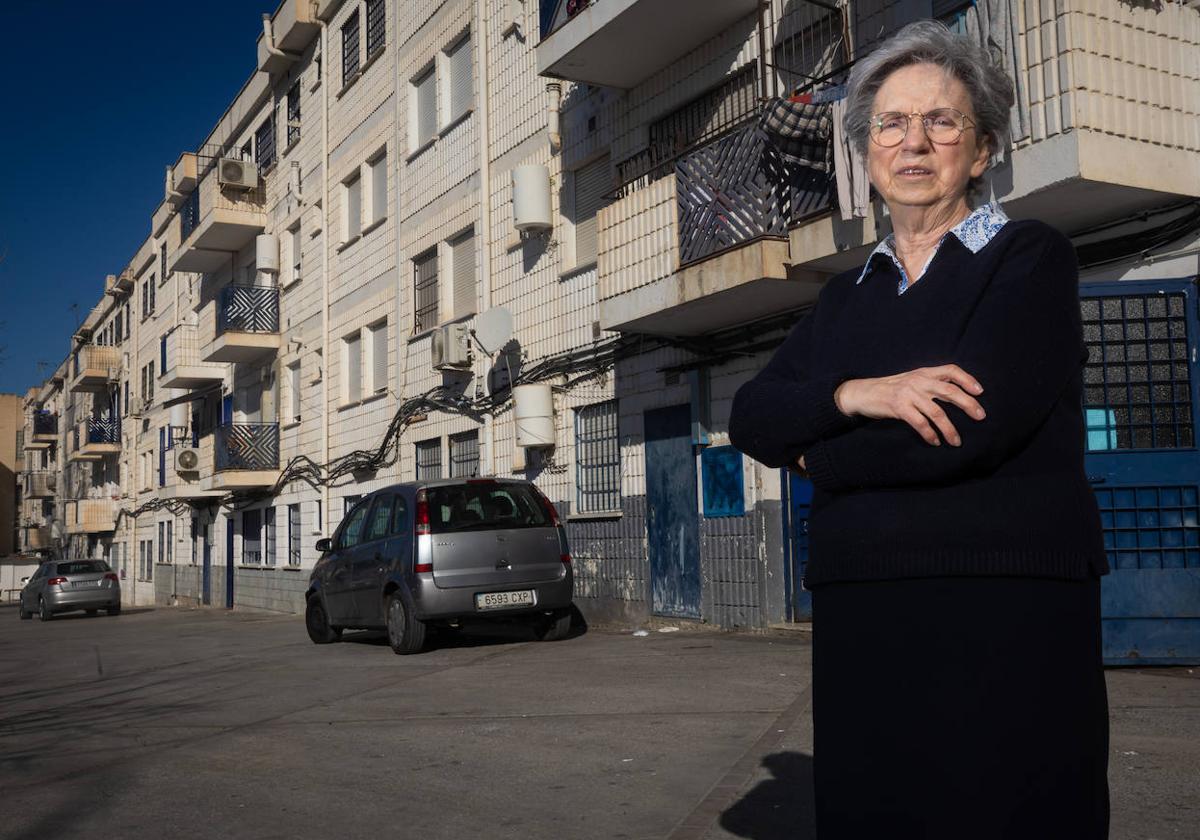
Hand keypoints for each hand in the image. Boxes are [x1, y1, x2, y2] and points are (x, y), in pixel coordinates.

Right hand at [833, 365, 985, 445]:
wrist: (863, 393)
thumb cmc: (890, 390)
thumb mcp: (911, 381)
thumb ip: (930, 385)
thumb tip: (957, 396)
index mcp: (924, 373)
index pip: (951, 370)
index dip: (967, 379)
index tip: (980, 392)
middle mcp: (919, 381)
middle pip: (950, 391)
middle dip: (968, 404)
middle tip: (980, 417)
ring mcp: (909, 394)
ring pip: (937, 412)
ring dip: (950, 429)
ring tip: (956, 441)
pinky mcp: (899, 407)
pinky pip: (920, 423)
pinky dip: (930, 434)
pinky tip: (935, 442)